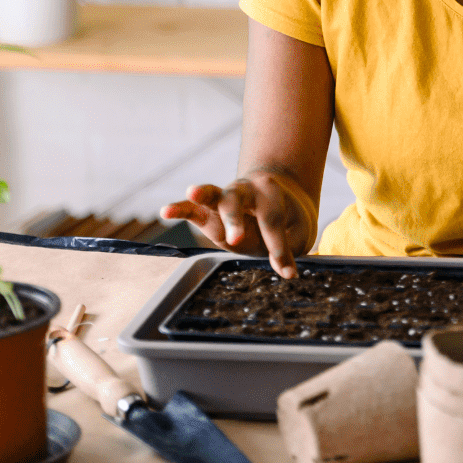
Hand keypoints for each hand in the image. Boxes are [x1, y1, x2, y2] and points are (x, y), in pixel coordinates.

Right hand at [160, 171, 315, 278]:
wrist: (274, 192)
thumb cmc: (286, 216)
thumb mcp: (296, 231)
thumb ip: (288, 248)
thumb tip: (286, 273)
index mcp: (271, 192)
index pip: (272, 220)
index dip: (279, 247)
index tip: (288, 271)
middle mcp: (246, 190)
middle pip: (238, 201)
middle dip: (236, 220)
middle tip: (236, 239)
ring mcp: (224, 198)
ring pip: (214, 195)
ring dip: (203, 195)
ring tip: (192, 192)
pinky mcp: (208, 211)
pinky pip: (192, 207)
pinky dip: (179, 208)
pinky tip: (166, 211)